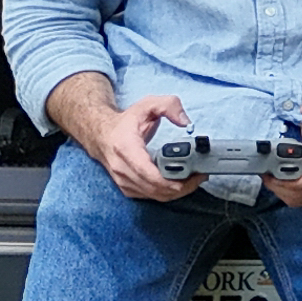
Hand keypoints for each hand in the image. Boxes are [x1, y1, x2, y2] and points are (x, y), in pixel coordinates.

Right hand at [51, 75, 195, 202]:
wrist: (101, 134)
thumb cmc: (125, 122)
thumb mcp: (148, 104)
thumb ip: (169, 106)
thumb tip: (185, 122)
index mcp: (126, 148)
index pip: (147, 172)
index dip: (170, 179)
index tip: (191, 176)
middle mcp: (121, 168)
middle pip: (154, 188)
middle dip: (181, 186)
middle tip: (200, 177)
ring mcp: (123, 180)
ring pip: (154, 195)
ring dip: (176, 192)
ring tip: (194, 180)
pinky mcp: (126, 188)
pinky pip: (150, 196)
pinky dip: (167, 193)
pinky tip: (180, 184)